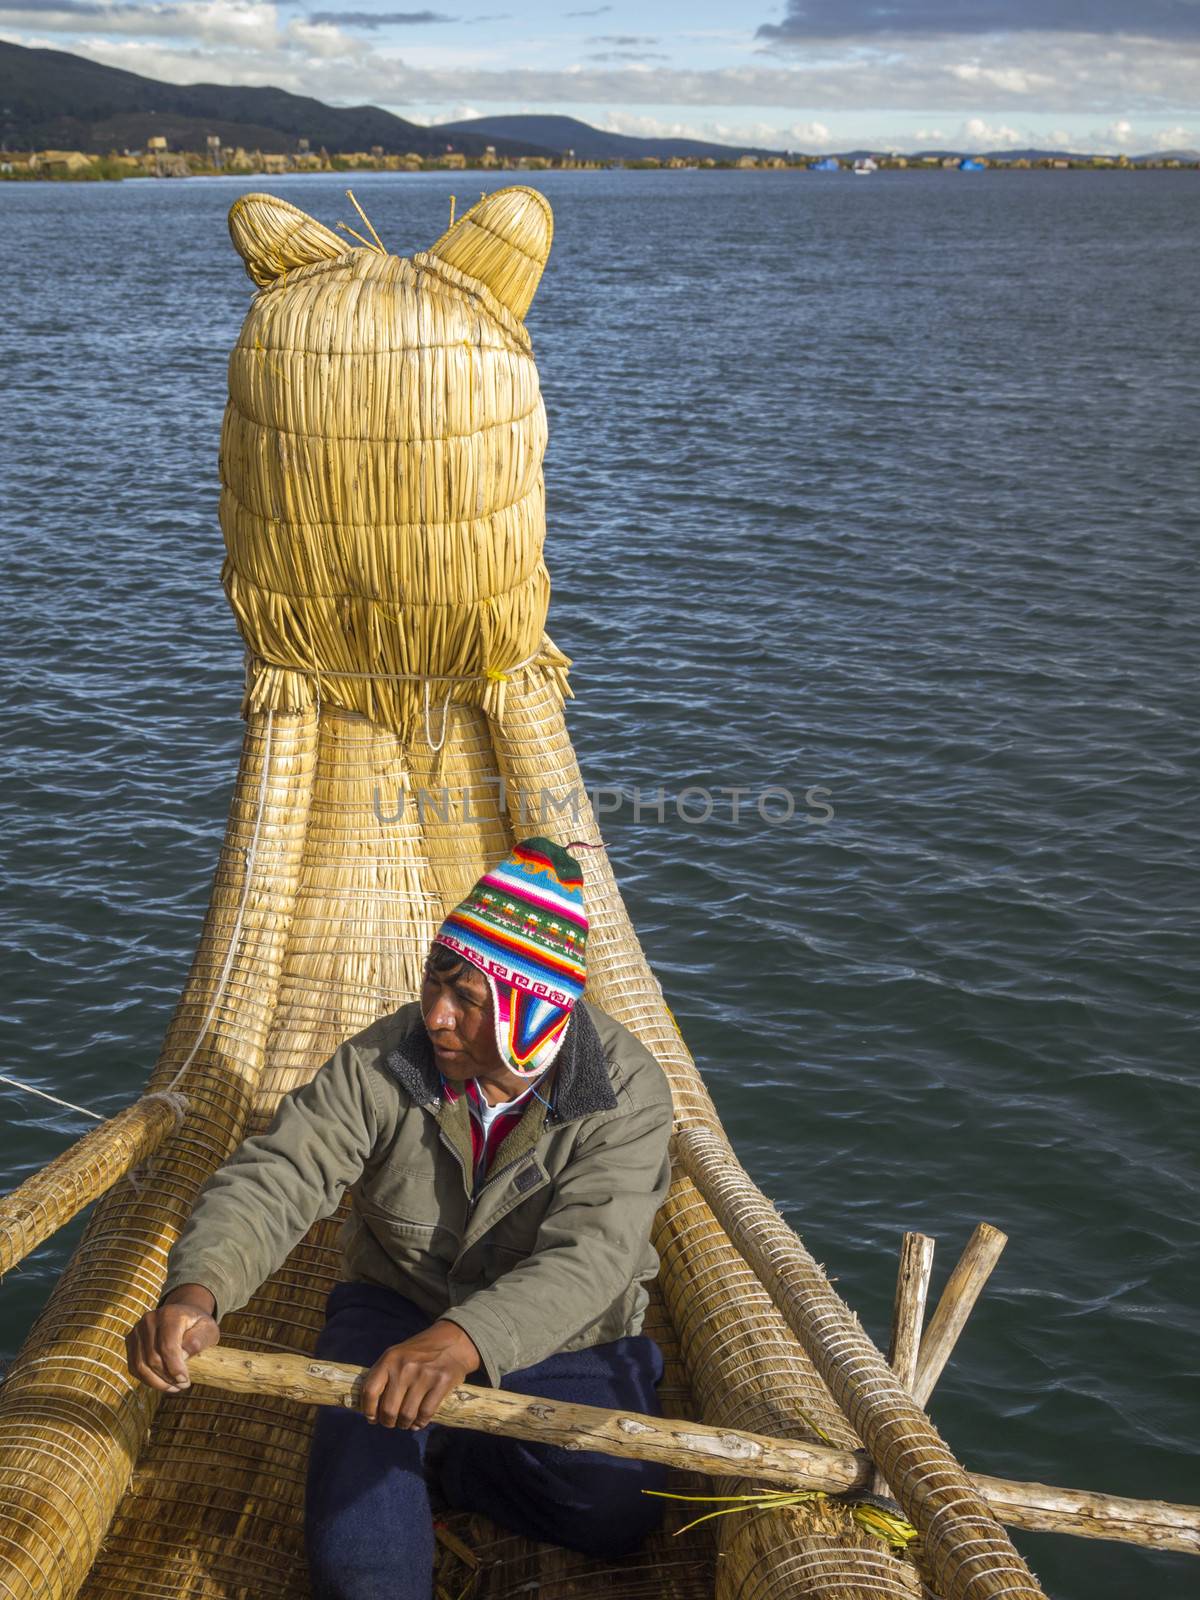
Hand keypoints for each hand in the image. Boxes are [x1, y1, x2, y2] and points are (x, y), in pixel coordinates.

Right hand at [125, 1284, 219, 1392]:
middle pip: (153, 1358)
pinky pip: (134, 1367)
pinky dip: (147, 1379)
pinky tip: (162, 1383)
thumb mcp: (208, 1329)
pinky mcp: (131, 1341)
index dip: (175, 1368)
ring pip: (140, 1366)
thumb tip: (183, 1355)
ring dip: (157, 1382)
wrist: (183, 1316)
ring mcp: (137, 1330)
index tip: (185, 1381)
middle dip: (168, 1377)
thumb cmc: (198, 1325)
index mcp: (169, 1314)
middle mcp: (149, 1320)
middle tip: (183, 1385)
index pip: (167, 1346)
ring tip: (174, 1387)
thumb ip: (198, 1340)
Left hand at [359, 1320, 480, 1429]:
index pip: (370, 1391)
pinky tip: (419, 1422)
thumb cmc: (420, 1352)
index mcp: (390, 1358)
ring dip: (404, 1424)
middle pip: (388, 1409)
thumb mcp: (397, 1355)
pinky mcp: (441, 1383)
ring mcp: (424, 1375)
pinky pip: (425, 1414)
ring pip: (406, 1415)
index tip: (372, 1418)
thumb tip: (369, 1407)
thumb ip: (384, 1376)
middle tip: (391, 1422)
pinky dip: (420, 1423)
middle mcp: (405, 1367)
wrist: (453, 1341)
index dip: (368, 1410)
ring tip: (405, 1422)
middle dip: (388, 1421)